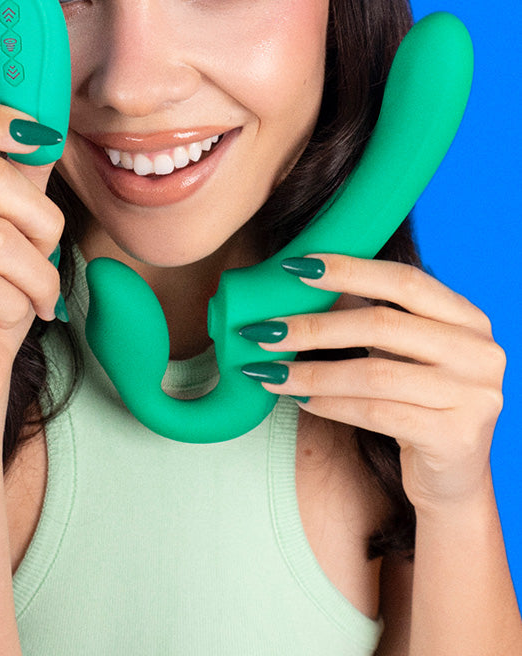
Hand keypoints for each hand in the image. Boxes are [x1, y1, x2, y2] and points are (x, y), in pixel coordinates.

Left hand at [243, 254, 505, 511]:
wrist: (453, 479)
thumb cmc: (418, 401)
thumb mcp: (403, 352)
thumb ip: (370, 313)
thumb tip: (304, 275)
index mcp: (469, 318)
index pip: (405, 281)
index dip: (349, 268)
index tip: (295, 266)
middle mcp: (480, 352)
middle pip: (383, 325)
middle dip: (314, 326)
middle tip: (264, 330)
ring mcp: (474, 396)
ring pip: (373, 374)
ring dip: (312, 371)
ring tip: (269, 371)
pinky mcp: (455, 437)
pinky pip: (376, 413)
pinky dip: (330, 404)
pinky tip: (299, 398)